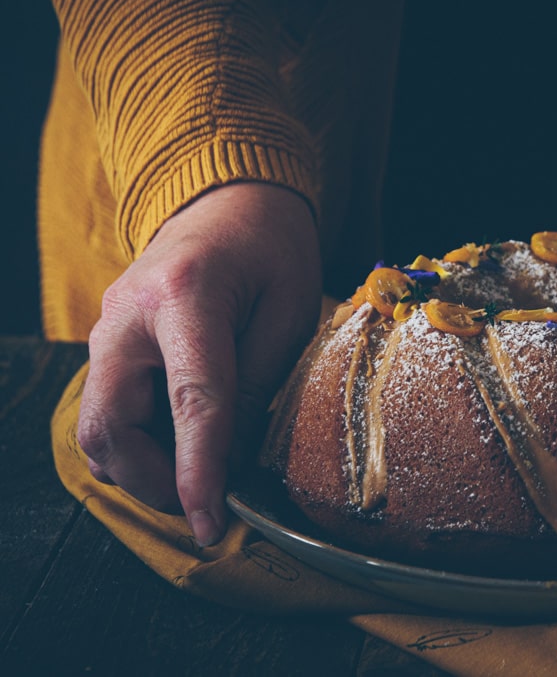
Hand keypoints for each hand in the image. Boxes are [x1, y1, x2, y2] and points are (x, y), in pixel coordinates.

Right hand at [77, 182, 321, 544]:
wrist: (228, 202)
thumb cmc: (271, 249)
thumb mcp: (291, 310)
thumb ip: (261, 381)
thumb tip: (234, 460)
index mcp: (186, 294)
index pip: (191, 400)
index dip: (200, 469)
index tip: (211, 521)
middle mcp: (128, 313)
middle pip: (112, 424)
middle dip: (153, 480)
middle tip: (203, 503)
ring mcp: (107, 328)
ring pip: (98, 426)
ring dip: (142, 467)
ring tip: (196, 477)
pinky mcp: (107, 343)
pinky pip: (107, 410)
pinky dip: (137, 443)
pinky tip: (179, 446)